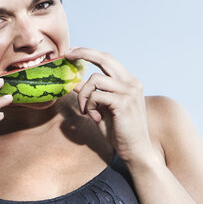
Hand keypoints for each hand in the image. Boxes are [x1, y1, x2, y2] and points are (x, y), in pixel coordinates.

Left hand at [65, 47, 154, 163]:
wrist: (136, 151)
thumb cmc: (119, 131)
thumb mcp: (102, 109)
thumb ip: (92, 94)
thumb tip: (75, 82)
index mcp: (129, 82)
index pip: (108, 59)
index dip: (89, 53)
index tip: (72, 51)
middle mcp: (132, 83)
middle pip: (104, 58)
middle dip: (83, 53)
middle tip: (66, 55)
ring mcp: (129, 91)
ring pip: (94, 80)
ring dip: (84, 96)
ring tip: (87, 111)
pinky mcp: (123, 102)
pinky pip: (95, 96)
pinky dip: (89, 106)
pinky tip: (96, 118)